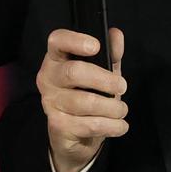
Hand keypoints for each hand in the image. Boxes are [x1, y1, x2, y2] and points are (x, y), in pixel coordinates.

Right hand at [39, 26, 126, 171]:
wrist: (76, 137)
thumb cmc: (89, 96)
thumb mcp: (104, 72)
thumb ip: (110, 53)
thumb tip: (116, 34)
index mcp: (57, 59)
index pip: (57, 41)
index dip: (75, 40)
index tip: (95, 46)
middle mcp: (48, 78)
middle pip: (74, 72)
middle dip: (105, 80)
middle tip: (122, 87)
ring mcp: (50, 102)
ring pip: (85, 102)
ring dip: (112, 107)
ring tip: (122, 110)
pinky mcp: (58, 125)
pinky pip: (89, 124)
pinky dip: (111, 126)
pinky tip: (120, 125)